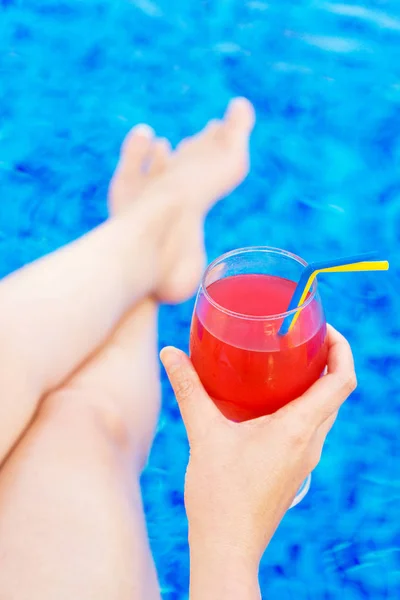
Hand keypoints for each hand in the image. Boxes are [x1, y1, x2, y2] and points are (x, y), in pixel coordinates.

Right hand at [161, 325, 355, 564]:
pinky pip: (310, 428)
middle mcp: (310, 443)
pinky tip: (270, 403)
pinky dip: (302, 406)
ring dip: (315, 385)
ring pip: (324, 411)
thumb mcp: (202, 434)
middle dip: (328, 361)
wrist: (227, 547)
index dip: (342, 350)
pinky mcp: (295, 469)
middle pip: (336, 393)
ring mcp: (305, 459)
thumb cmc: (219, 495)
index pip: (341, 381)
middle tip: (302, 339)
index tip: (325, 330)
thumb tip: (170, 354)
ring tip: (286, 364)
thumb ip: (188, 389)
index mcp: (297, 429)